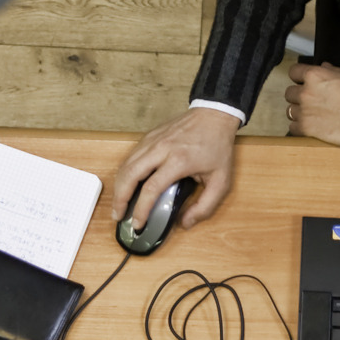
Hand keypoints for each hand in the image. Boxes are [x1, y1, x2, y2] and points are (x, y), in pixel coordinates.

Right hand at [111, 106, 240, 230]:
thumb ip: (205, 206)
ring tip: (119, 203)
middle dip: (120, 198)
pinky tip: (126, 184)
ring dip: (119, 186)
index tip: (138, 223)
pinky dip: (124, 172)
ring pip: (126, 165)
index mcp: (179, 161)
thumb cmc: (217, 147)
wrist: (214, 116)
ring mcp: (153, 141)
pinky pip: (130, 156)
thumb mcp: (221, 181)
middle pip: (130, 175)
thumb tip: (186, 223)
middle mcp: (161, 149)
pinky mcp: (149, 136)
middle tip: (118, 215)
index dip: (141, 209)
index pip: (151, 189)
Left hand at [285, 62, 339, 145]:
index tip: (303, 82)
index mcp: (314, 75)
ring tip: (312, 115)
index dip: (298, 77)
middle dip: (298, 96)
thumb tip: (323, 66)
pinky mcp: (306, 128)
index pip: (293, 72)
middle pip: (289, 93)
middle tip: (310, 101)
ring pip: (290, 111)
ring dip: (299, 112)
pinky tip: (311, 127)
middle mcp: (305, 92)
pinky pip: (293, 127)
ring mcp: (304, 111)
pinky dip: (299, 128)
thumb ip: (331, 70)